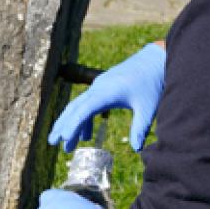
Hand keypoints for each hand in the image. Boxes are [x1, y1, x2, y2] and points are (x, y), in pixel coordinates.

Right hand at [48, 42, 165, 151]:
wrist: (156, 59)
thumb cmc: (153, 82)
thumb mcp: (149, 108)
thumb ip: (140, 128)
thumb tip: (137, 149)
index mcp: (107, 92)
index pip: (84, 111)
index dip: (73, 126)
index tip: (64, 140)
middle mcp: (98, 87)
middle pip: (74, 108)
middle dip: (62, 126)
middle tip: (53, 143)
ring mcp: (99, 85)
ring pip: (78, 105)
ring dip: (71, 124)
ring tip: (68, 145)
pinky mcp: (103, 86)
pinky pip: (87, 103)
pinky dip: (83, 119)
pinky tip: (86, 135)